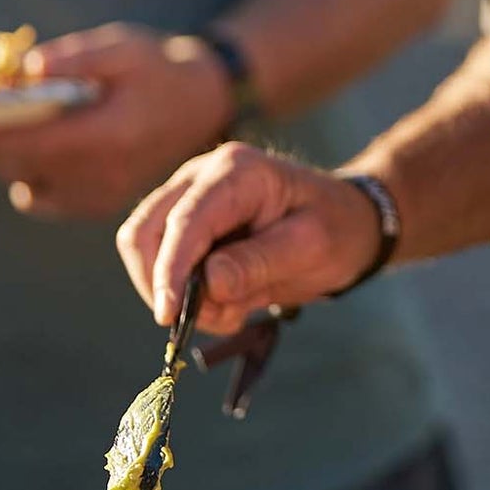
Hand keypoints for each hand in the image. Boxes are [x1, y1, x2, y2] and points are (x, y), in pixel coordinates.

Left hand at [0, 23, 231, 221]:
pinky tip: (14, 141)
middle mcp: (100, 174)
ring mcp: (98, 195)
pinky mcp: (95, 203)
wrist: (202, 104)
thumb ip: (77, 58)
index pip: (24, 140)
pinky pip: (37, 193)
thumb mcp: (123, 47)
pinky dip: (17, 169)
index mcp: (107, 135)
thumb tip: (26, 70)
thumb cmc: (158, 67)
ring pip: (20, 179)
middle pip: (13, 163)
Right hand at [117, 142, 384, 333]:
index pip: (186, 221)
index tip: (169, 316)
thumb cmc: (335, 228)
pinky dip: (185, 292)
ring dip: (175, 292)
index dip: (171, 270)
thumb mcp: (311, 248)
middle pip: (146, 231)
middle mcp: (202, 175)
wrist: (346, 221)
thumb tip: (207, 283)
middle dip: (163, 284)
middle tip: (215, 318)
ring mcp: (188, 195)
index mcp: (237, 171)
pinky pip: (161, 261)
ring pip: (144, 248)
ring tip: (231, 310)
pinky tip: (228, 301)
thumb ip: (259, 263)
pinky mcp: (185, 221)